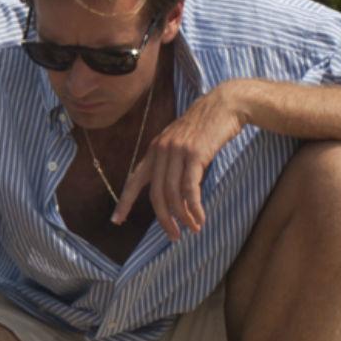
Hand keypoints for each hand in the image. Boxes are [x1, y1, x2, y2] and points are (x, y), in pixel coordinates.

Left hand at [115, 83, 245, 240]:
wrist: (225, 104)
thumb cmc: (206, 126)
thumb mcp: (181, 141)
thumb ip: (171, 161)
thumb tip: (171, 189)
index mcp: (154, 150)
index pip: (134, 181)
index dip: (125, 202)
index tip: (116, 221)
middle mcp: (160, 151)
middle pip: (156, 195)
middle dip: (164, 219)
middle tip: (173, 236)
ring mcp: (176, 152)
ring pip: (173, 194)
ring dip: (183, 216)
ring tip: (193, 229)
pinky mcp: (194, 155)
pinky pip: (190, 189)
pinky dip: (194, 207)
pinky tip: (200, 218)